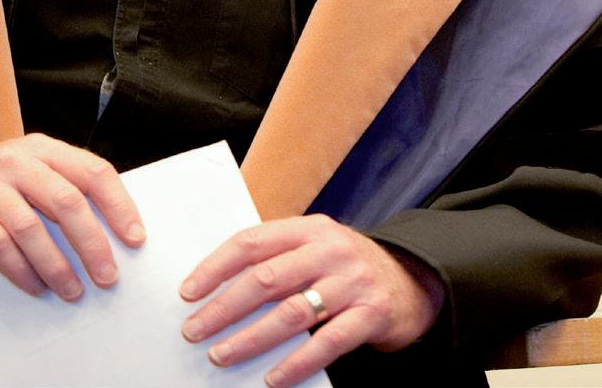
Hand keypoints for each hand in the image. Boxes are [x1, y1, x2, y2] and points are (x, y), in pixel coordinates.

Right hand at [0, 133, 144, 302]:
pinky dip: (21, 270)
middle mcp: (16, 160)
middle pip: (65, 200)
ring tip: (74, 291)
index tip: (135, 239)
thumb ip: (70, 189)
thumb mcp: (37, 171)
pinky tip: (37, 287)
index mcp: (44, 148)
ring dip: (56, 265)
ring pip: (29, 227)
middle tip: (108, 277)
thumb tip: (117, 232)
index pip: (93, 171)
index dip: (119, 205)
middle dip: (91, 243)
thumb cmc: (3, 183)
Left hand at [178, 215, 443, 386]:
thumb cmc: (347, 268)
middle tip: (195, 330)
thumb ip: (278, 259)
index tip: (188, 292)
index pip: (252, 242)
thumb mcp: (316, 248)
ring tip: (222, 355)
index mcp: (309, 228)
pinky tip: (272, 377)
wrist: (413, 281)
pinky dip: (297, 363)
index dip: (216, 267)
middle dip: (225, 307)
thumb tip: (218, 289)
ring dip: (251, 338)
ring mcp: (353, 281)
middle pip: (266, 278)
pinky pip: (328, 343)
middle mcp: (330, 249)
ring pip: (292, 313)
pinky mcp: (372, 314)